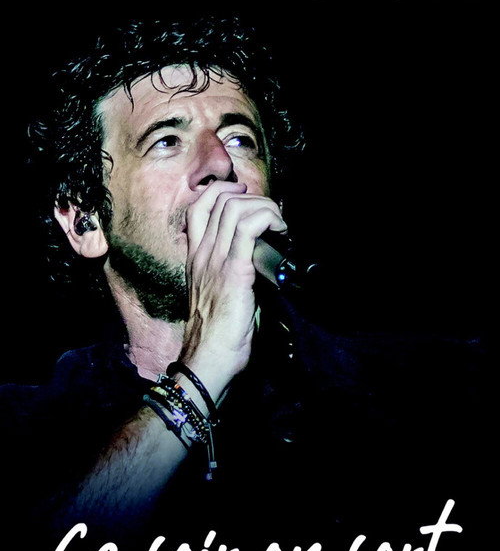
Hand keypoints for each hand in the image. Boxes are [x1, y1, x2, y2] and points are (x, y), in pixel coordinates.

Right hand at [179, 180, 286, 401]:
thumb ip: (230, 273)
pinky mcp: (234, 270)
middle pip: (220, 200)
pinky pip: (249, 226)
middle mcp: (202, 254)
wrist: (207, 359)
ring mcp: (215, 260)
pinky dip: (268, 219)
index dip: (222, 191)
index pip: (199, 207)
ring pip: (235, 207)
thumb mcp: (216, 296)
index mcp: (195, 258)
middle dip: (252, 198)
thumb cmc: (216, 336)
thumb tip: (258, 263)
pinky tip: (279, 231)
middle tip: (272, 215)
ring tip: (278, 224)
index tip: (245, 195)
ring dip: (264, 207)